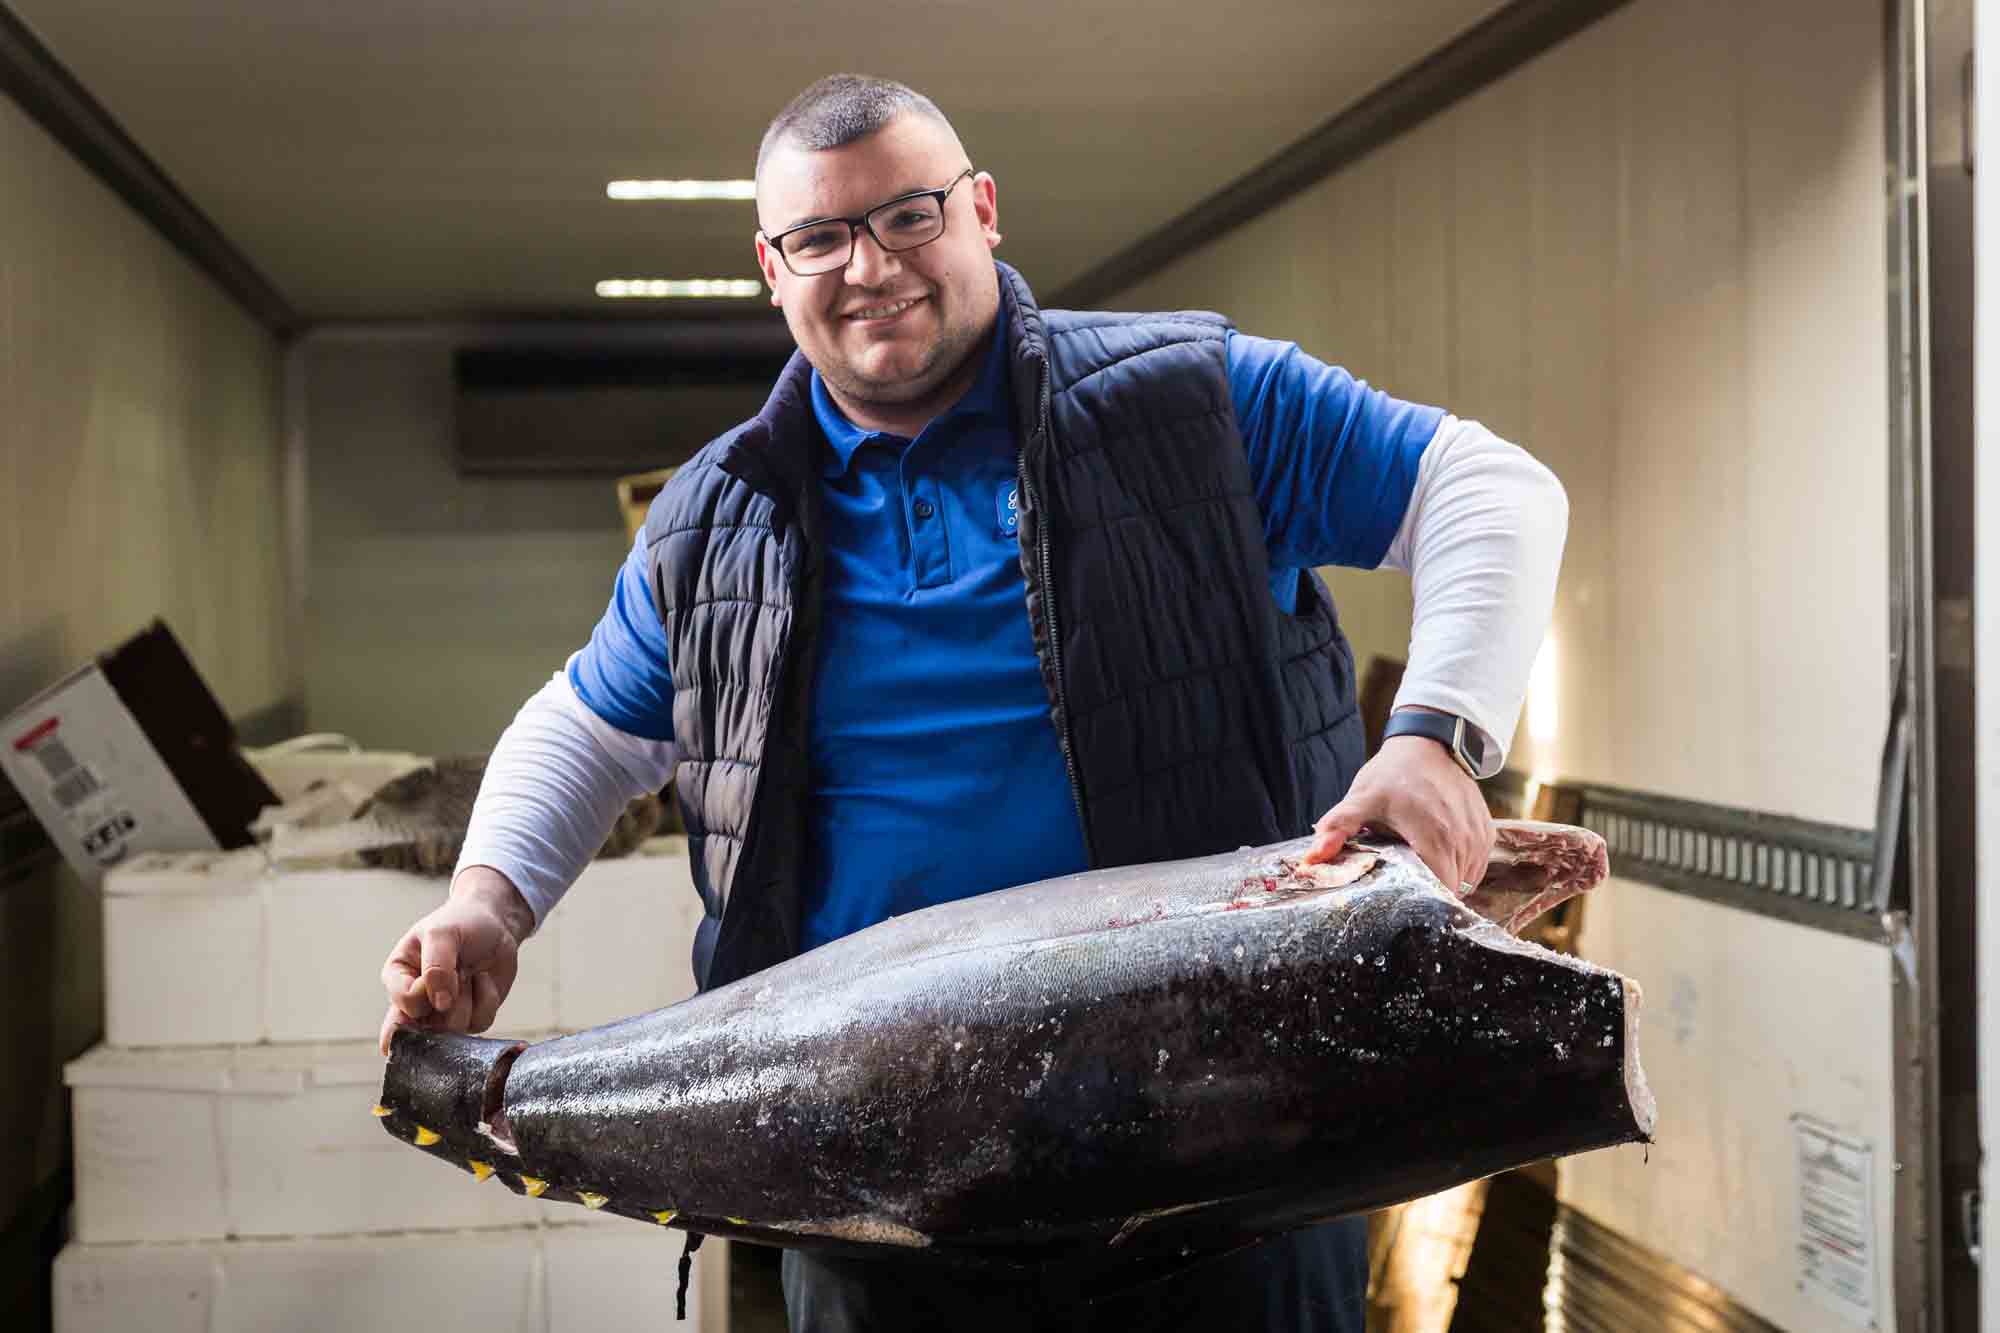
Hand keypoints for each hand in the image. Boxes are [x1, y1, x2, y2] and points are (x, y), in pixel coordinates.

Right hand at [378, 865, 535, 1055]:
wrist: (495, 924)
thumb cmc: (461, 923)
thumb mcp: (441, 933)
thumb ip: (436, 966)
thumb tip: (441, 1005)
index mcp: (398, 978)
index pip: (403, 1003)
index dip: (424, 991)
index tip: (438, 970)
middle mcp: (416, 1001)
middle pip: (425, 1026)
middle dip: (449, 1000)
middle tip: (458, 972)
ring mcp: (443, 1012)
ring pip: (453, 1028)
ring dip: (469, 997)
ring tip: (469, 973)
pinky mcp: (470, 1017)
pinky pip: (479, 1023)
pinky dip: (487, 1000)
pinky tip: (483, 980)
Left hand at [1301, 733, 1494, 891]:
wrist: (1429, 744)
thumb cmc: (1394, 772)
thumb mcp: (1362, 798)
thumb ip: (1338, 828)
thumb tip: (1311, 858)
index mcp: (1434, 837)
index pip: (1438, 890)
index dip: (1421, 900)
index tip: (1402, 897)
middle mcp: (1463, 840)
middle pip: (1452, 889)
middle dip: (1430, 892)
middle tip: (1406, 882)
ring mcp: (1478, 836)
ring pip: (1466, 880)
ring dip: (1446, 879)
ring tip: (1421, 865)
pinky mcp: (1487, 831)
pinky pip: (1477, 865)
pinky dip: (1460, 867)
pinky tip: (1438, 854)